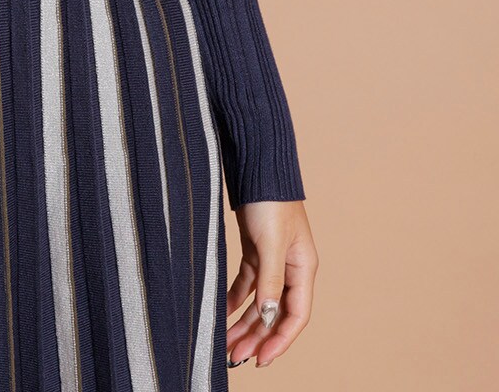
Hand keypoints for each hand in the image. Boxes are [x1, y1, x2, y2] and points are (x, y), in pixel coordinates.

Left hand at [225, 199, 316, 369]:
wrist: (256, 166)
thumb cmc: (269, 199)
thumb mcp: (271, 242)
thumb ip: (270, 280)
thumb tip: (268, 316)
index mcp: (302, 268)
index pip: (295, 315)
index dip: (280, 340)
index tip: (261, 358)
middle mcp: (290, 268)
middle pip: (275, 313)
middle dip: (257, 336)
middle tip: (235, 356)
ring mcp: (272, 260)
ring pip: (259, 301)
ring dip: (244, 322)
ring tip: (226, 343)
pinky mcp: (255, 250)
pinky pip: (246, 283)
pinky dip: (235, 299)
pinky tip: (222, 312)